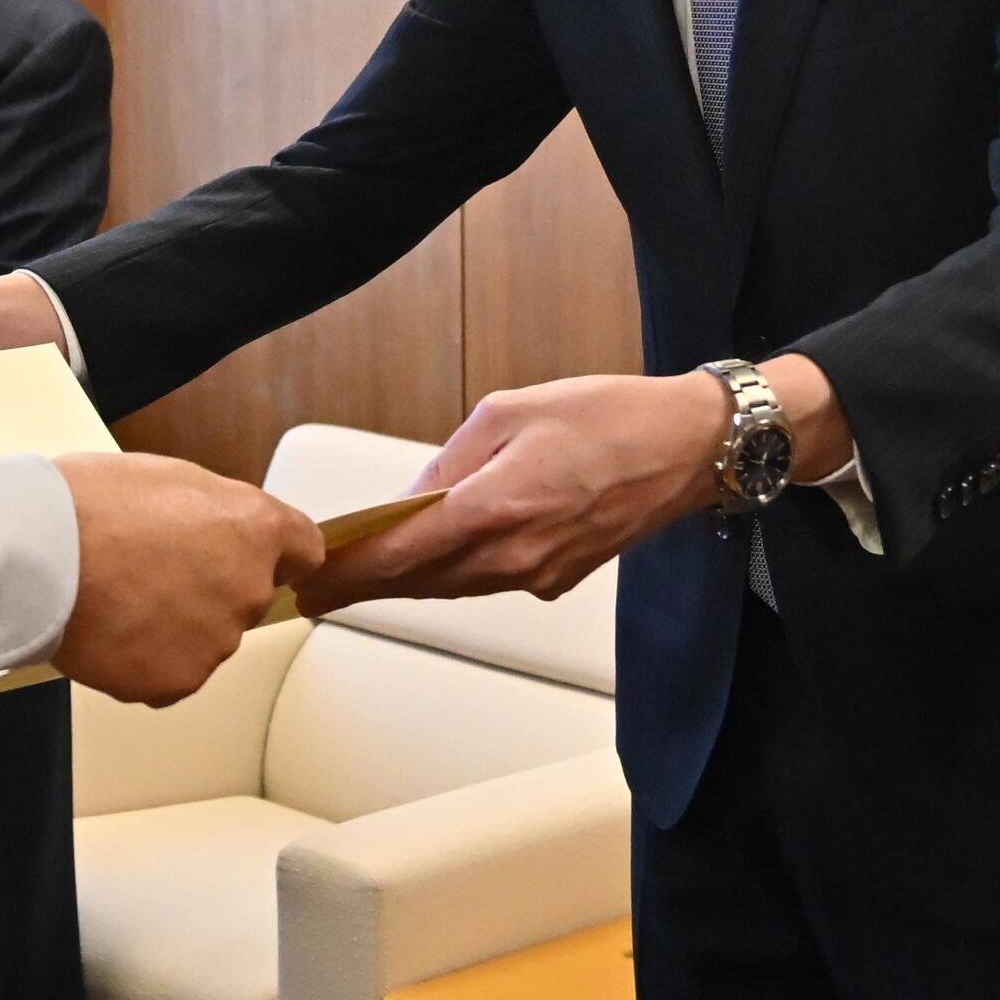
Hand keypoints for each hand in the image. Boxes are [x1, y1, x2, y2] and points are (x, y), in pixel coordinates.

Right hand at [48, 451, 323, 706]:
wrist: (37, 555)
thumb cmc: (88, 506)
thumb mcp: (168, 477)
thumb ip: (216, 510)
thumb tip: (223, 528)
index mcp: (254, 527)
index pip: (305, 550)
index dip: (276, 552)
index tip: (259, 557)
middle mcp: (248, 588)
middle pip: (247, 597)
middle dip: (210, 588)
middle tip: (154, 571)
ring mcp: (215, 641)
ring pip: (207, 638)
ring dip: (176, 626)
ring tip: (121, 597)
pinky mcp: (178, 681)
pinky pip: (171, 675)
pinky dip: (146, 660)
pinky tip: (113, 629)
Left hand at [294, 364, 806, 611]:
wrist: (690, 448)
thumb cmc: (608, 417)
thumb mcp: (510, 410)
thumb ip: (451, 459)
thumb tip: (412, 499)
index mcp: (496, 506)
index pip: (400, 554)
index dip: (348, 573)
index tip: (309, 584)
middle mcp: (516, 554)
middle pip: (419, 581)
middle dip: (364, 586)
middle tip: (315, 589)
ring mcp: (540, 573)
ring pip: (453, 586)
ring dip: (405, 583)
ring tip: (358, 577)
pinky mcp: (560, 578)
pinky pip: (490, 581)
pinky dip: (453, 574)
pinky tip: (431, 561)